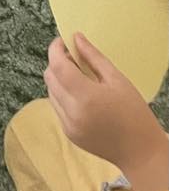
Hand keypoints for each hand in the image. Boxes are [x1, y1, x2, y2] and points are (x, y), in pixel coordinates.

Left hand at [44, 34, 167, 177]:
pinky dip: (62, 96)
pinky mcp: (68, 133)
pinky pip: (56, 107)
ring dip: (59, 80)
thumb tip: (76, 37)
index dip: (55, 49)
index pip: (57, 66)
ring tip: (79, 78)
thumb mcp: (118, 80)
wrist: (142, 153)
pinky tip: (80, 96)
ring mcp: (68, 125)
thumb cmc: (134, 113)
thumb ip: (93, 57)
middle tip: (74, 59)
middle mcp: (72, 112)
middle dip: (57, 63)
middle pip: (49, 77)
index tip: (62, 40)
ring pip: (51, 91)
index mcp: (86, 97)